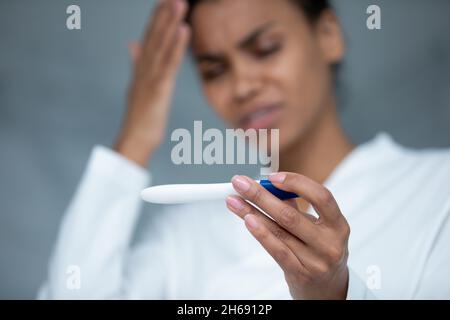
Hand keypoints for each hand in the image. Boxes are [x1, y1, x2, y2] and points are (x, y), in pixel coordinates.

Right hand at [115, 0, 189, 166]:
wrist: (135, 139)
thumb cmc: (140, 116)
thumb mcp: (138, 85)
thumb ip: (136, 62)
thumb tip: (132, 44)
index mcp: (141, 68)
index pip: (149, 37)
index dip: (157, 18)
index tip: (164, 1)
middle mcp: (144, 68)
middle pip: (155, 36)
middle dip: (164, 14)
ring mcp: (150, 77)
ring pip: (162, 45)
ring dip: (170, 23)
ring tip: (179, 3)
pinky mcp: (158, 88)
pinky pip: (170, 63)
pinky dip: (177, 46)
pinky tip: (183, 30)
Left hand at [226, 173, 349, 299]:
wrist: (328, 289)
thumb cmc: (319, 250)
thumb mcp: (317, 227)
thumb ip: (295, 206)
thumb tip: (266, 186)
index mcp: (338, 225)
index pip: (322, 196)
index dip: (297, 183)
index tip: (273, 177)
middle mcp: (329, 243)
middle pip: (290, 214)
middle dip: (260, 195)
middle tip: (241, 183)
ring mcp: (316, 261)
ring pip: (278, 231)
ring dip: (251, 212)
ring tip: (235, 201)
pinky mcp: (300, 274)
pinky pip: (276, 250)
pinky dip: (260, 233)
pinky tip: (248, 220)